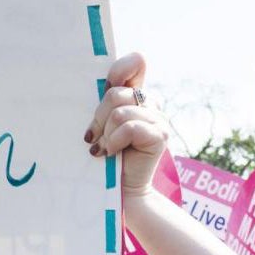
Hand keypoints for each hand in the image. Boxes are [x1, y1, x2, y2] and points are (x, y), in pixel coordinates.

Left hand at [85, 53, 166, 196]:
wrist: (121, 191)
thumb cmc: (106, 158)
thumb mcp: (101, 125)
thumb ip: (103, 104)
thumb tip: (97, 86)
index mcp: (135, 95)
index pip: (135, 63)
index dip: (119, 70)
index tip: (104, 88)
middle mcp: (149, 104)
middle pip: (115, 93)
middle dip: (99, 118)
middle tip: (94, 137)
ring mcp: (158, 119)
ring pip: (120, 112)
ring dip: (106, 135)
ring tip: (104, 149)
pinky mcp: (160, 135)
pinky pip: (129, 128)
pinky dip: (115, 142)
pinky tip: (110, 153)